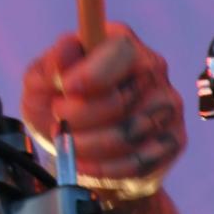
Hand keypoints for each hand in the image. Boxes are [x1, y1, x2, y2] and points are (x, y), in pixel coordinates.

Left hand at [20, 22, 184, 199]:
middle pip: (120, 100)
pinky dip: (102, 168)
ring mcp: (167, 106)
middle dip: (78, 117)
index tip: (66, 89)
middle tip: (58, 121)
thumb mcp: (40, 82)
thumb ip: (49, 66)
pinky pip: (138, 162)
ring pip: (127, 135)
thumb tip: (66, 50)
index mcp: (122, 44)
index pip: (120, 51)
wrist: (80, 149)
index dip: (92, 73)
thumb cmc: (60, 105)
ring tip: (68, 142)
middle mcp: (152, 70)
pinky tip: (83, 164)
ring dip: (86, 145)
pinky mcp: (172, 141)